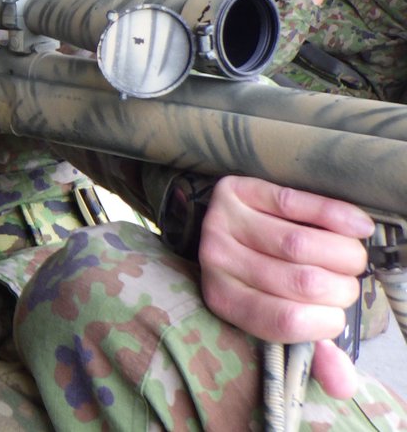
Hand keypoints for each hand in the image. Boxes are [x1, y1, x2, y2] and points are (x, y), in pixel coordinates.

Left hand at [198, 175, 373, 398]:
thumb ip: (310, 352)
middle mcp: (216, 261)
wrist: (226, 222)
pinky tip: (359, 227)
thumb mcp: (275, 314)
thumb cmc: (261, 277)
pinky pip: (294, 202)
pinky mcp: (236, 190)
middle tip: (346, 285)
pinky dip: (336, 216)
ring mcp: (221, 222)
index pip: (281, 321)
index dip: (323, 322)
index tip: (337, 317)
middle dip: (341, 288)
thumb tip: (344, 387)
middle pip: (299, 281)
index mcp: (223, 300)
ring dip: (344, 255)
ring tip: (352, 260)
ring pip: (300, 244)